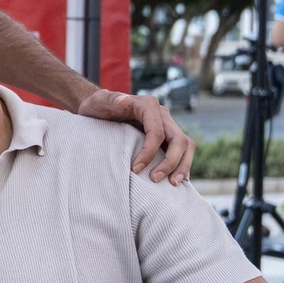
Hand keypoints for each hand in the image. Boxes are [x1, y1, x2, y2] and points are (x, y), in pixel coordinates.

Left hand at [75, 89, 194, 184]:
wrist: (99, 109)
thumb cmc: (97, 106)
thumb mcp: (98, 101)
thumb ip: (109, 99)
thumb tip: (124, 100)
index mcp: (148, 105)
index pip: (157, 132)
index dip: (149, 152)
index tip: (135, 169)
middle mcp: (161, 114)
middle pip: (179, 139)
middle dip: (171, 162)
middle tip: (154, 179)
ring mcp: (166, 125)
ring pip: (186, 145)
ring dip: (182, 165)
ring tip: (172, 183)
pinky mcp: (166, 136)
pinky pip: (181, 150)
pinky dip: (181, 164)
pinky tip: (173, 179)